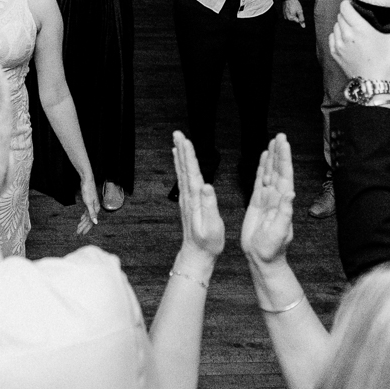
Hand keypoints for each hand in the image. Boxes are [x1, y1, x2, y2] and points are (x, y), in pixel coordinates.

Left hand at [76, 178, 101, 235]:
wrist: (87, 181)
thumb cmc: (88, 191)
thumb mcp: (89, 203)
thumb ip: (92, 213)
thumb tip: (96, 222)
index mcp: (96, 209)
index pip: (91, 222)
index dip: (86, 228)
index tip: (81, 233)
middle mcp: (95, 208)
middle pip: (89, 220)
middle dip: (83, 227)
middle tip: (78, 233)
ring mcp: (92, 205)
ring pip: (87, 217)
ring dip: (83, 222)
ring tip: (78, 228)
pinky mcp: (88, 202)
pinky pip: (87, 212)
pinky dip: (84, 217)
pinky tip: (81, 219)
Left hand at [171, 131, 224, 257]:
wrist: (197, 255)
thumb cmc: (207, 243)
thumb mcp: (212, 226)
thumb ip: (209, 206)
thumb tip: (207, 186)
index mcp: (195, 200)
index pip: (192, 173)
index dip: (189, 156)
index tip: (187, 141)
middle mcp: (189, 197)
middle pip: (184, 168)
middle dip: (182, 150)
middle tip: (178, 133)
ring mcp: (187, 199)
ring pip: (183, 173)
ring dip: (181, 156)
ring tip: (178, 142)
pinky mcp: (188, 202)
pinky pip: (184, 180)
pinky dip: (182, 168)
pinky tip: (181, 162)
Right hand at [240, 134, 294, 267]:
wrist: (261, 258)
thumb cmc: (272, 248)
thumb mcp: (280, 231)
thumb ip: (285, 212)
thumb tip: (290, 193)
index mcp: (283, 201)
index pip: (285, 175)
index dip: (284, 158)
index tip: (284, 143)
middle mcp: (277, 197)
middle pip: (278, 169)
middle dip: (279, 152)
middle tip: (280, 135)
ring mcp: (267, 198)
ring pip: (269, 172)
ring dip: (272, 157)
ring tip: (273, 141)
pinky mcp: (257, 202)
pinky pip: (259, 181)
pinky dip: (261, 168)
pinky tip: (263, 158)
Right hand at [281, 0, 307, 26]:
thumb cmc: (294, 4)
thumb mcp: (300, 11)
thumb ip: (302, 19)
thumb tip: (303, 26)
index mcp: (290, 18)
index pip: (298, 21)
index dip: (300, 16)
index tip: (299, 11)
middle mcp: (286, 18)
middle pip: (295, 19)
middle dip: (297, 15)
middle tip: (296, 8)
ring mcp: (284, 15)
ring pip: (292, 16)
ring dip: (294, 13)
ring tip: (294, 7)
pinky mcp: (283, 12)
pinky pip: (289, 14)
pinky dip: (291, 11)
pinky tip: (292, 7)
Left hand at [327, 0, 389, 83]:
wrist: (374, 84)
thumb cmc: (386, 63)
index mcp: (359, 29)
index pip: (345, 7)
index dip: (349, 3)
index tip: (355, 5)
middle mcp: (346, 35)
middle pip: (340, 16)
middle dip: (348, 14)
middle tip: (358, 17)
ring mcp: (339, 45)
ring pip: (335, 26)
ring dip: (342, 25)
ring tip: (353, 29)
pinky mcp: (336, 55)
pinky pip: (332, 38)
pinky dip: (337, 36)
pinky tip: (346, 39)